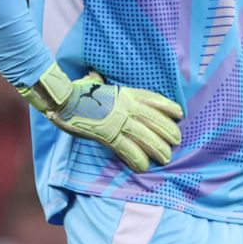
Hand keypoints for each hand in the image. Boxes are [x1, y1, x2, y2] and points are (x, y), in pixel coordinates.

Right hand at [18, 64, 182, 172]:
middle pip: (154, 119)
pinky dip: (137, 158)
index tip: (180, 113)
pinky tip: (144, 166)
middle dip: (168, 131)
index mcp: (125, 93)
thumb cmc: (77, 92)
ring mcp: (117, 121)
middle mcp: (125, 106)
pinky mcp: (107, 135)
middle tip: (177, 140)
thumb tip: (95, 77)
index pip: (152, 99)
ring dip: (157, 148)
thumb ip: (102, 83)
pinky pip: (127, 149)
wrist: (62, 100)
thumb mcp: (96, 83)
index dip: (168, 107)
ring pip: (144, 136)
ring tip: (166, 157)